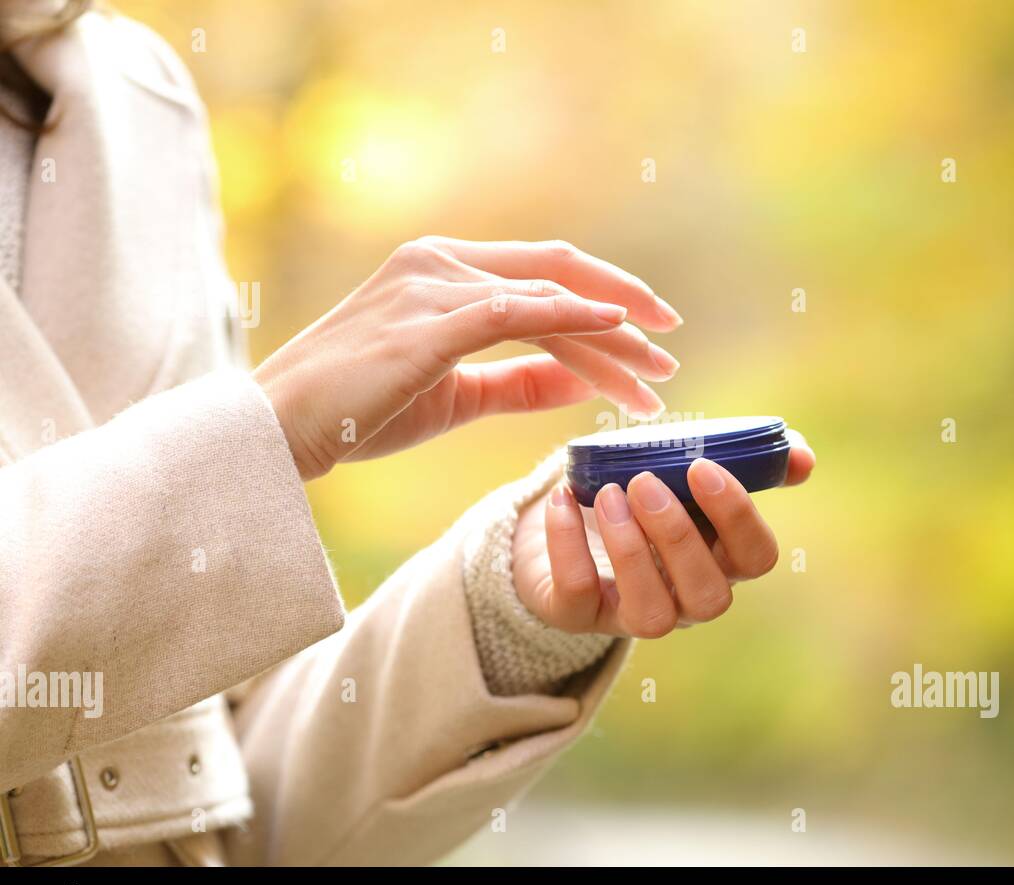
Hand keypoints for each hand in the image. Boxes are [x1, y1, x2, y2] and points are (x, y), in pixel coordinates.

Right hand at [253, 237, 682, 480]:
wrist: (280, 431)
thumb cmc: (358, 414)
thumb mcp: (455, 397)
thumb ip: (518, 384)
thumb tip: (581, 384)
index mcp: (443, 270)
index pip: (543, 275)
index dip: (604, 300)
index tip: (649, 335)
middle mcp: (441, 261)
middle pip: (558, 272)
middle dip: (625, 307)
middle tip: (670, 348)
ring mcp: (433, 283)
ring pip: (549, 299)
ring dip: (612, 337)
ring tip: (656, 375)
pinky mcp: (430, 320)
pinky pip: (518, 312)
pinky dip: (574, 322)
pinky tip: (617, 337)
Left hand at [512, 433, 815, 636]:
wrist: (561, 512)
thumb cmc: (639, 490)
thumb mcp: (687, 471)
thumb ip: (748, 460)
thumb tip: (803, 455)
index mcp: (723, 560)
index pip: (756, 558)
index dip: (738, 517)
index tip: (703, 468)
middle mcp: (686, 599)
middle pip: (708, 595)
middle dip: (679, 537)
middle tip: (645, 482)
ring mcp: (631, 614)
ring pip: (652, 614)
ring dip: (631, 551)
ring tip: (609, 494)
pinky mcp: (577, 616)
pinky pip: (578, 597)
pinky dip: (569, 545)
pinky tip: (564, 499)